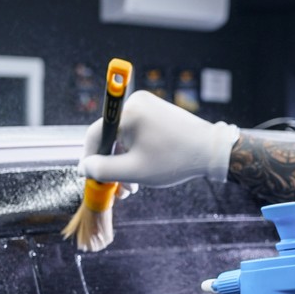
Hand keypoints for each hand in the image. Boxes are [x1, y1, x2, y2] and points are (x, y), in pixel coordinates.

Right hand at [79, 90, 238, 187]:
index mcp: (128, 112)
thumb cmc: (174, 160)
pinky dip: (137, 152)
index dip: (90, 158)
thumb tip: (83, 167)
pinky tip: (143, 171)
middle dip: (113, 165)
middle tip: (120, 190)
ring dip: (125, 162)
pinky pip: (137, 133)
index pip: (96, 134)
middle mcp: (136, 103)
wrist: (212, 150)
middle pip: (111, 137)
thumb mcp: (134, 171)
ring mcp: (148, 106)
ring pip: (125, 137)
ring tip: (134, 187)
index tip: (91, 177)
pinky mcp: (158, 112)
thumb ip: (103, 170)